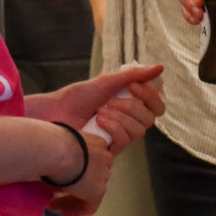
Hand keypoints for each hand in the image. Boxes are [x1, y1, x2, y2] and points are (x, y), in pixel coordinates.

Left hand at [30, 63, 164, 152]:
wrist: (54, 111)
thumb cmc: (77, 97)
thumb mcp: (106, 82)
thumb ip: (132, 76)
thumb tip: (161, 66)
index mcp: (131, 106)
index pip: (158, 106)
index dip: (151, 96)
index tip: (133, 86)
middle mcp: (129, 122)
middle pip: (151, 119)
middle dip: (132, 107)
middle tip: (110, 101)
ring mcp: (120, 136)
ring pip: (139, 131)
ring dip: (120, 117)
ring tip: (100, 111)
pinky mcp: (110, 149)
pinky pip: (125, 141)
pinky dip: (113, 127)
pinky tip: (98, 121)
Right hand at [45, 122, 114, 210]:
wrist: (54, 149)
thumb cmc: (49, 141)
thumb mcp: (58, 142)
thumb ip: (63, 151)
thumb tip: (52, 162)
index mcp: (96, 142)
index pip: (93, 159)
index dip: (79, 170)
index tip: (63, 177)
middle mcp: (105, 158)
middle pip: (94, 176)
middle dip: (78, 186)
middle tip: (58, 193)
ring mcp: (103, 175)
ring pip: (91, 191)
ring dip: (74, 199)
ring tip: (55, 205)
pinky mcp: (97, 191)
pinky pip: (89, 206)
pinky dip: (75, 210)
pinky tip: (61, 212)